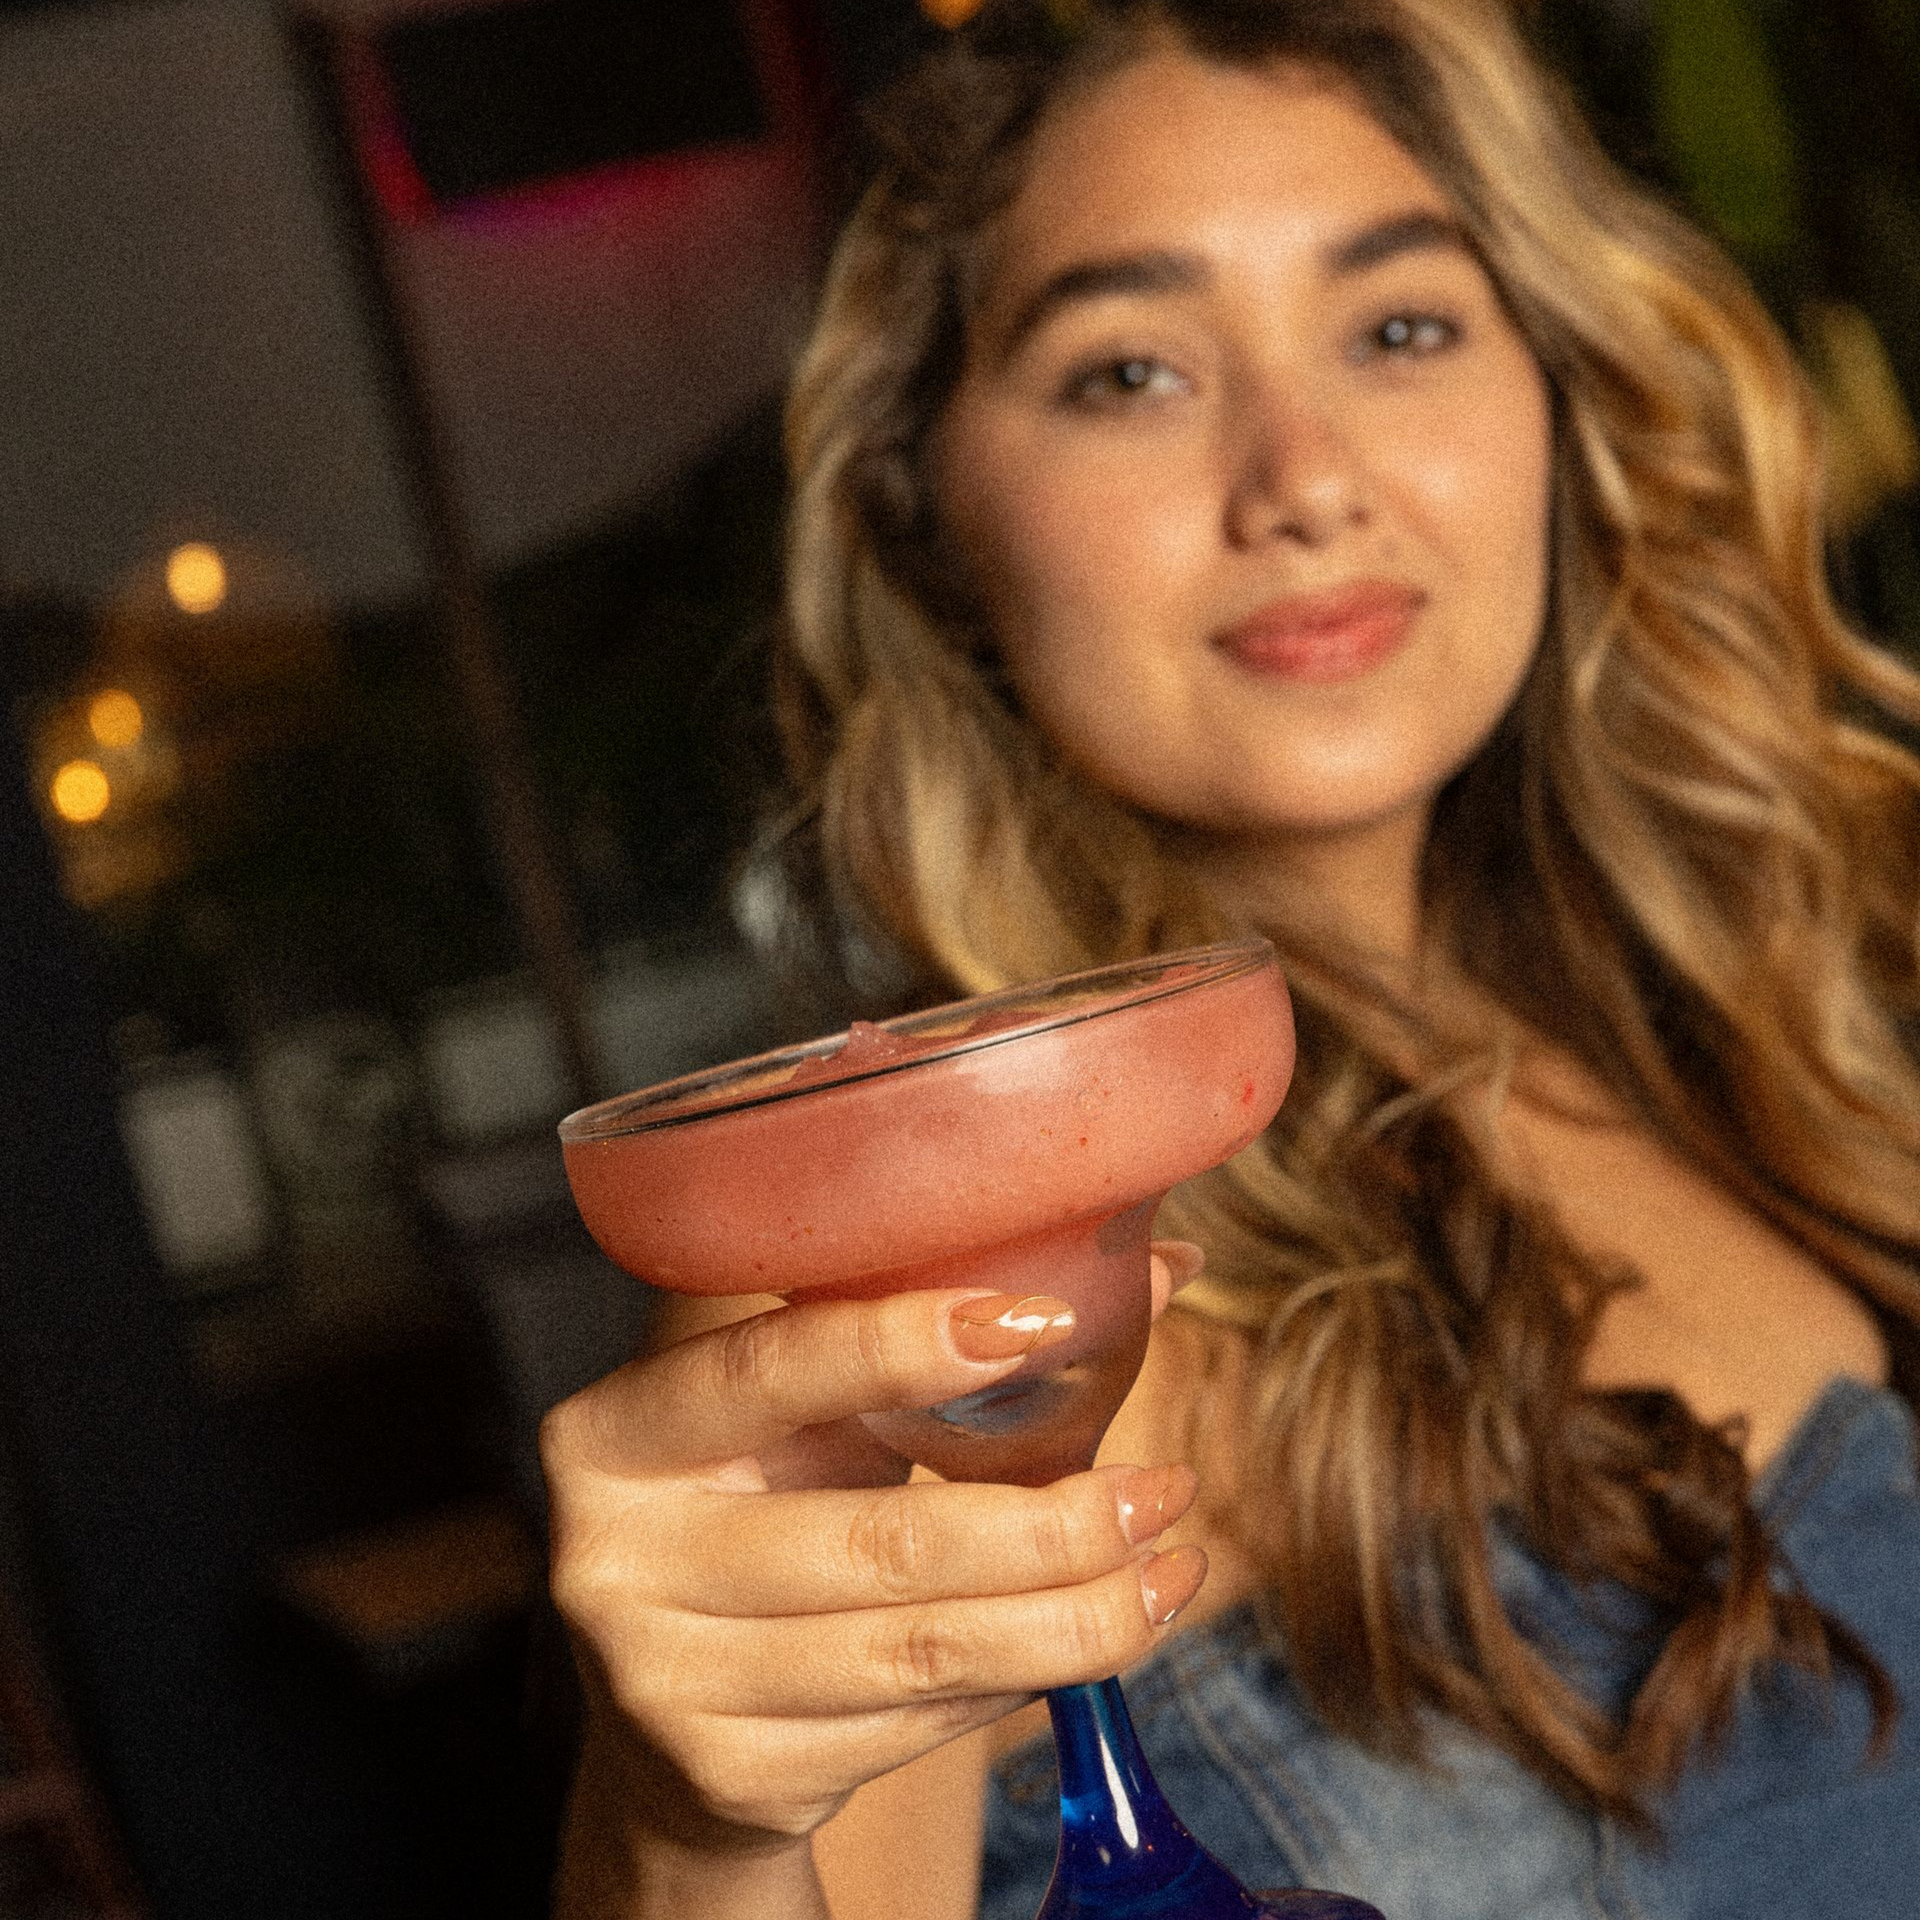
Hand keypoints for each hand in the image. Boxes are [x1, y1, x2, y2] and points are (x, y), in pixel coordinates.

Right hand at [541, 1243, 1207, 1858]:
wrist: (659, 1722)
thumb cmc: (754, 1512)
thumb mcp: (801, 1420)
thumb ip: (938, 1340)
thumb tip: (1164, 1267)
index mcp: (615, 1434)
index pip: (769, 1370)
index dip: (903, 1343)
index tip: (1042, 1322)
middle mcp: (615, 1561)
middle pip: (880, 1538)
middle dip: (1053, 1520)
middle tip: (1162, 1488)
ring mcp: (666, 1685)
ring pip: (921, 1646)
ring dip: (1077, 1614)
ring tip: (1171, 1570)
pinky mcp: (731, 1777)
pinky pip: (921, 1722)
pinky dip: (1026, 1677)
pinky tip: (1094, 1639)